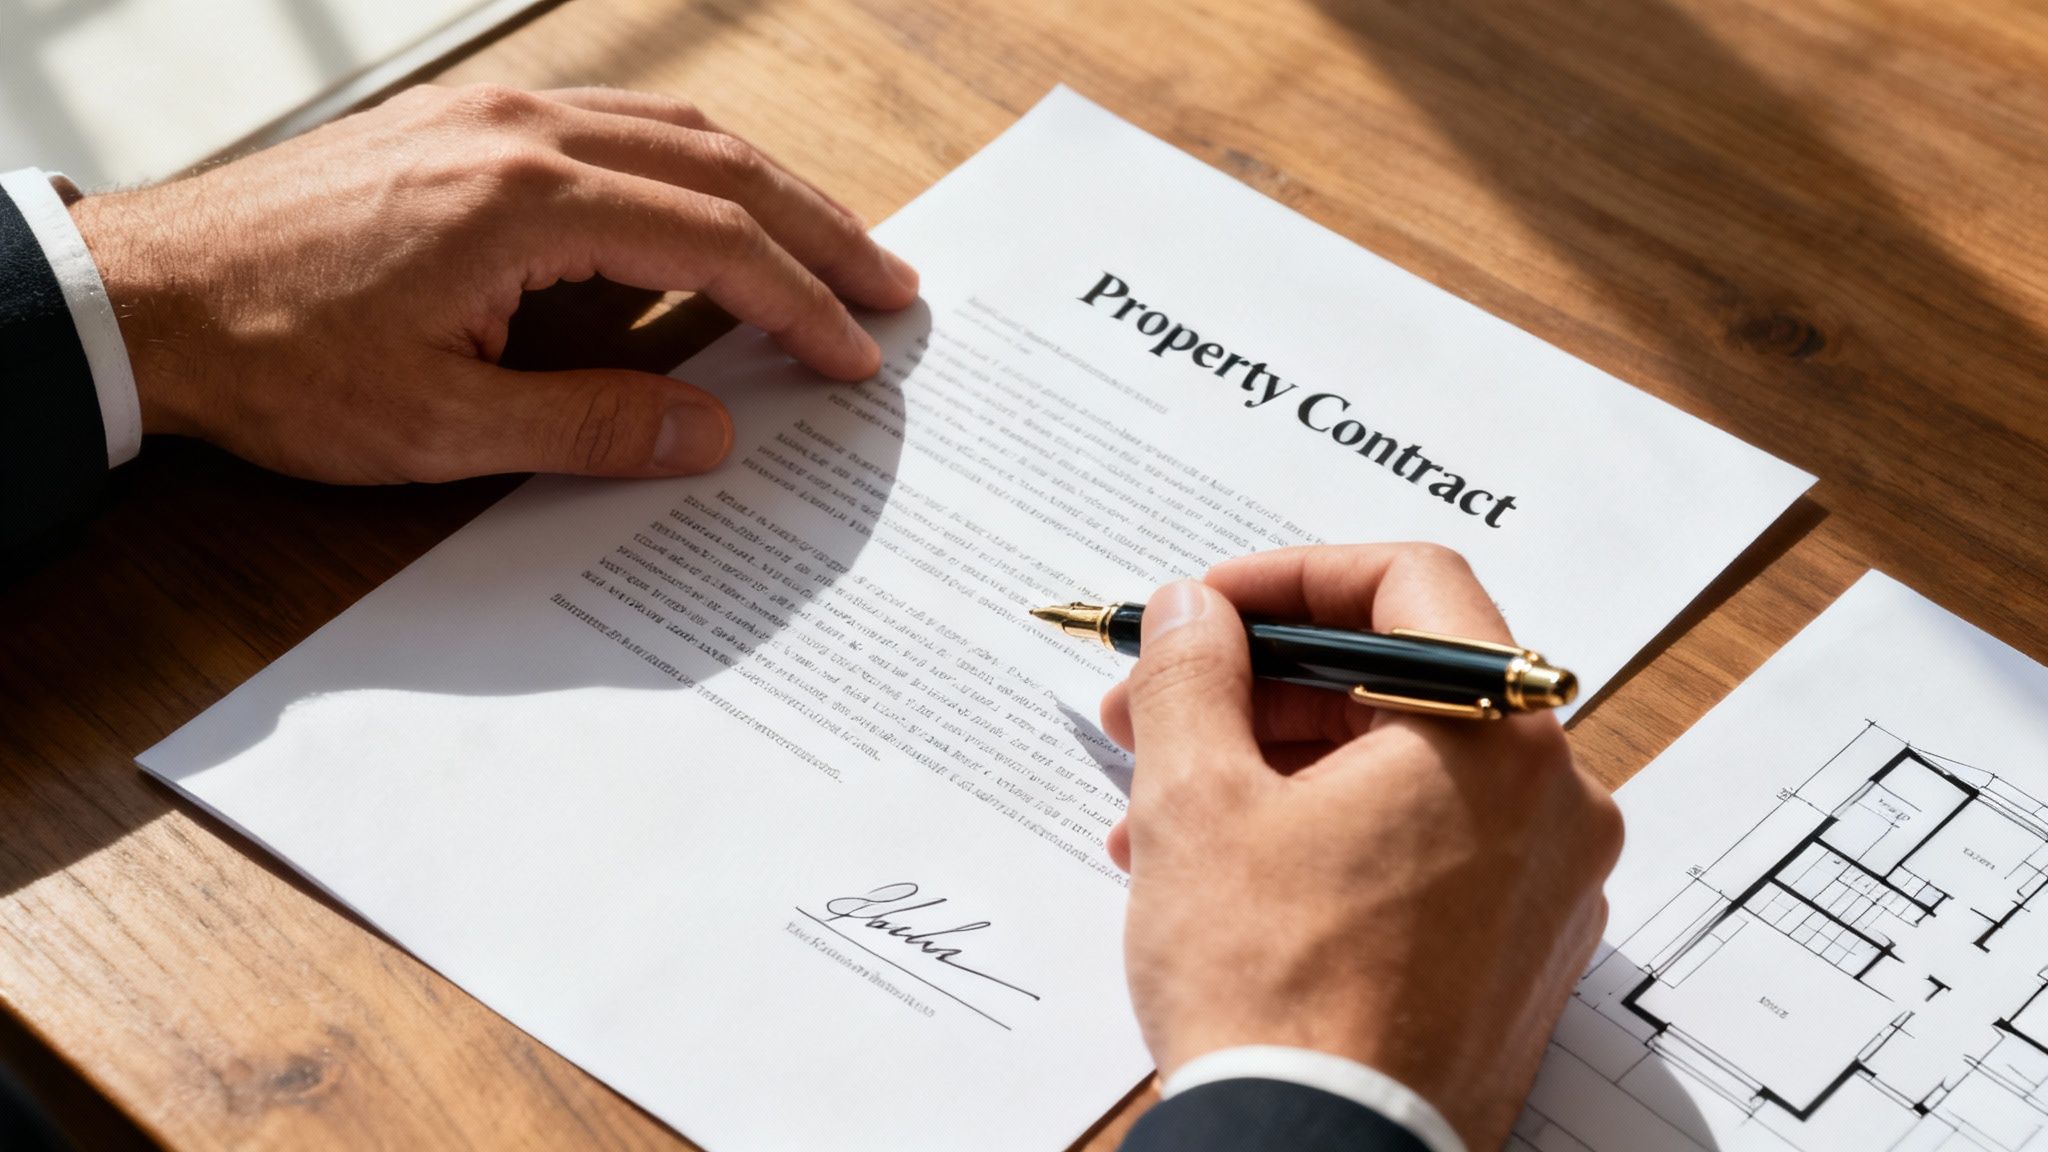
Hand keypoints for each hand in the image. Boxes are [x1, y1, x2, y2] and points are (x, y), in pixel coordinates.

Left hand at [68, 84, 918, 482]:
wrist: (152, 297)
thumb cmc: (281, 361)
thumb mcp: (441, 427)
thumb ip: (593, 426)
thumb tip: (712, 434)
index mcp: (526, 201)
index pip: (713, 243)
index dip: (799, 304)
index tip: (855, 355)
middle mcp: (523, 132)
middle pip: (720, 167)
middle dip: (820, 230)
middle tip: (893, 286)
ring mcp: (494, 113)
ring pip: (677, 129)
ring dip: (767, 186)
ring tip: (833, 242)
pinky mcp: (467, 122)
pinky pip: (617, 121)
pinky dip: (693, 162)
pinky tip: (716, 198)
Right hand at [1099, 544, 1621, 1150]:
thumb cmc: (1272, 991)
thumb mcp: (1195, 799)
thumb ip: (1192, 672)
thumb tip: (1192, 611)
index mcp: (1496, 737)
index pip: (1408, 583)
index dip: (1287, 578)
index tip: (1204, 609)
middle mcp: (1552, 802)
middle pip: (1398, 682)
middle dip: (1258, 689)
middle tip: (1153, 708)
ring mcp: (1547, 885)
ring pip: (1401, 772)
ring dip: (1274, 768)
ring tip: (1155, 812)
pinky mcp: (1520, 953)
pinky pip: (1424, 849)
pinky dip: (1329, 835)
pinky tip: (1225, 871)